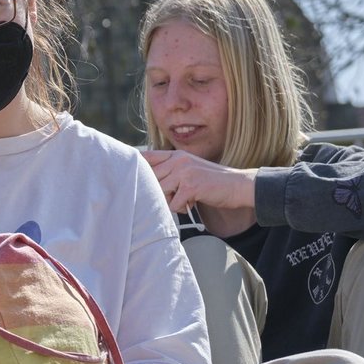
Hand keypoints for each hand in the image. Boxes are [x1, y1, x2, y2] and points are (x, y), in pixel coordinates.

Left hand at [141, 149, 256, 213]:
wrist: (239, 186)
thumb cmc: (211, 182)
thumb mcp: (189, 170)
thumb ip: (169, 171)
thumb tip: (143, 179)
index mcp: (176, 155)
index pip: (147, 157)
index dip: (135, 166)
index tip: (124, 173)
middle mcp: (178, 160)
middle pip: (150, 179)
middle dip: (157, 192)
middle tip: (174, 196)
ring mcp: (184, 171)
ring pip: (159, 192)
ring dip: (170, 201)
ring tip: (185, 199)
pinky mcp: (190, 186)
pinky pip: (172, 204)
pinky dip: (181, 208)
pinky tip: (193, 203)